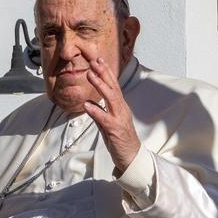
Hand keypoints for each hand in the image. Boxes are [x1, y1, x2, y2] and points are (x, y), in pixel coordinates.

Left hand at [83, 57, 141, 175]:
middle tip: (94, 61)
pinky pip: (104, 119)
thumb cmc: (119, 140)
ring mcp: (119, 119)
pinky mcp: (115, 130)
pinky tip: (87, 105)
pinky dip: (96, 111)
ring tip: (90, 75)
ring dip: (100, 86)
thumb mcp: (107, 124)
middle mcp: (121, 109)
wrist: (130, 156)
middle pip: (113, 87)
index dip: (106, 73)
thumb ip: (100, 114)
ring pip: (111, 98)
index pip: (113, 86)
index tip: (98, 60)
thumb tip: (90, 104)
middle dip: (104, 73)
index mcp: (120, 107)